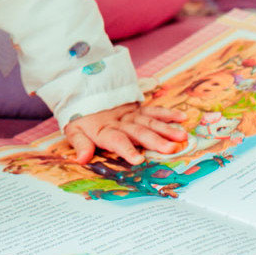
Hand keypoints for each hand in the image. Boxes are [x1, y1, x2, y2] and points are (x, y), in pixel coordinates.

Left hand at [64, 103, 187, 165]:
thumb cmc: (82, 119)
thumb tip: (81, 159)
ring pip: (149, 121)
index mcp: (103, 129)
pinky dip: (167, 114)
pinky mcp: (138, 109)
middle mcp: (120, 122)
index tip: (138, 160)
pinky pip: (153, 111)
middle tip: (170, 149)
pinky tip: (182, 118)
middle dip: (154, 140)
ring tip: (182, 136)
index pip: (115, 140)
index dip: (126, 149)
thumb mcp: (74, 130)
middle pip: (138, 131)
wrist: (85, 94)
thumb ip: (80, 144)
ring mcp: (130, 115)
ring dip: (166, 128)